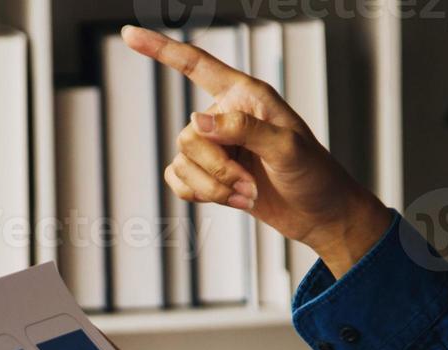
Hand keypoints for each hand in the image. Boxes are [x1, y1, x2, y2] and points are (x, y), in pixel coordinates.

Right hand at [123, 25, 390, 277]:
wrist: (319, 215)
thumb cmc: (314, 174)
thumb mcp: (288, 147)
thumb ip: (244, 128)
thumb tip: (198, 121)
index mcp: (245, 95)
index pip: (196, 65)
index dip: (161, 49)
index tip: (128, 36)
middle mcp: (226, 116)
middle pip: (188, 135)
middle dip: (215, 167)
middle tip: (249, 182)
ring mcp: (216, 148)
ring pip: (183, 162)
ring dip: (213, 186)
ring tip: (247, 193)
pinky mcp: (210, 176)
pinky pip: (178, 181)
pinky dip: (199, 196)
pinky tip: (229, 200)